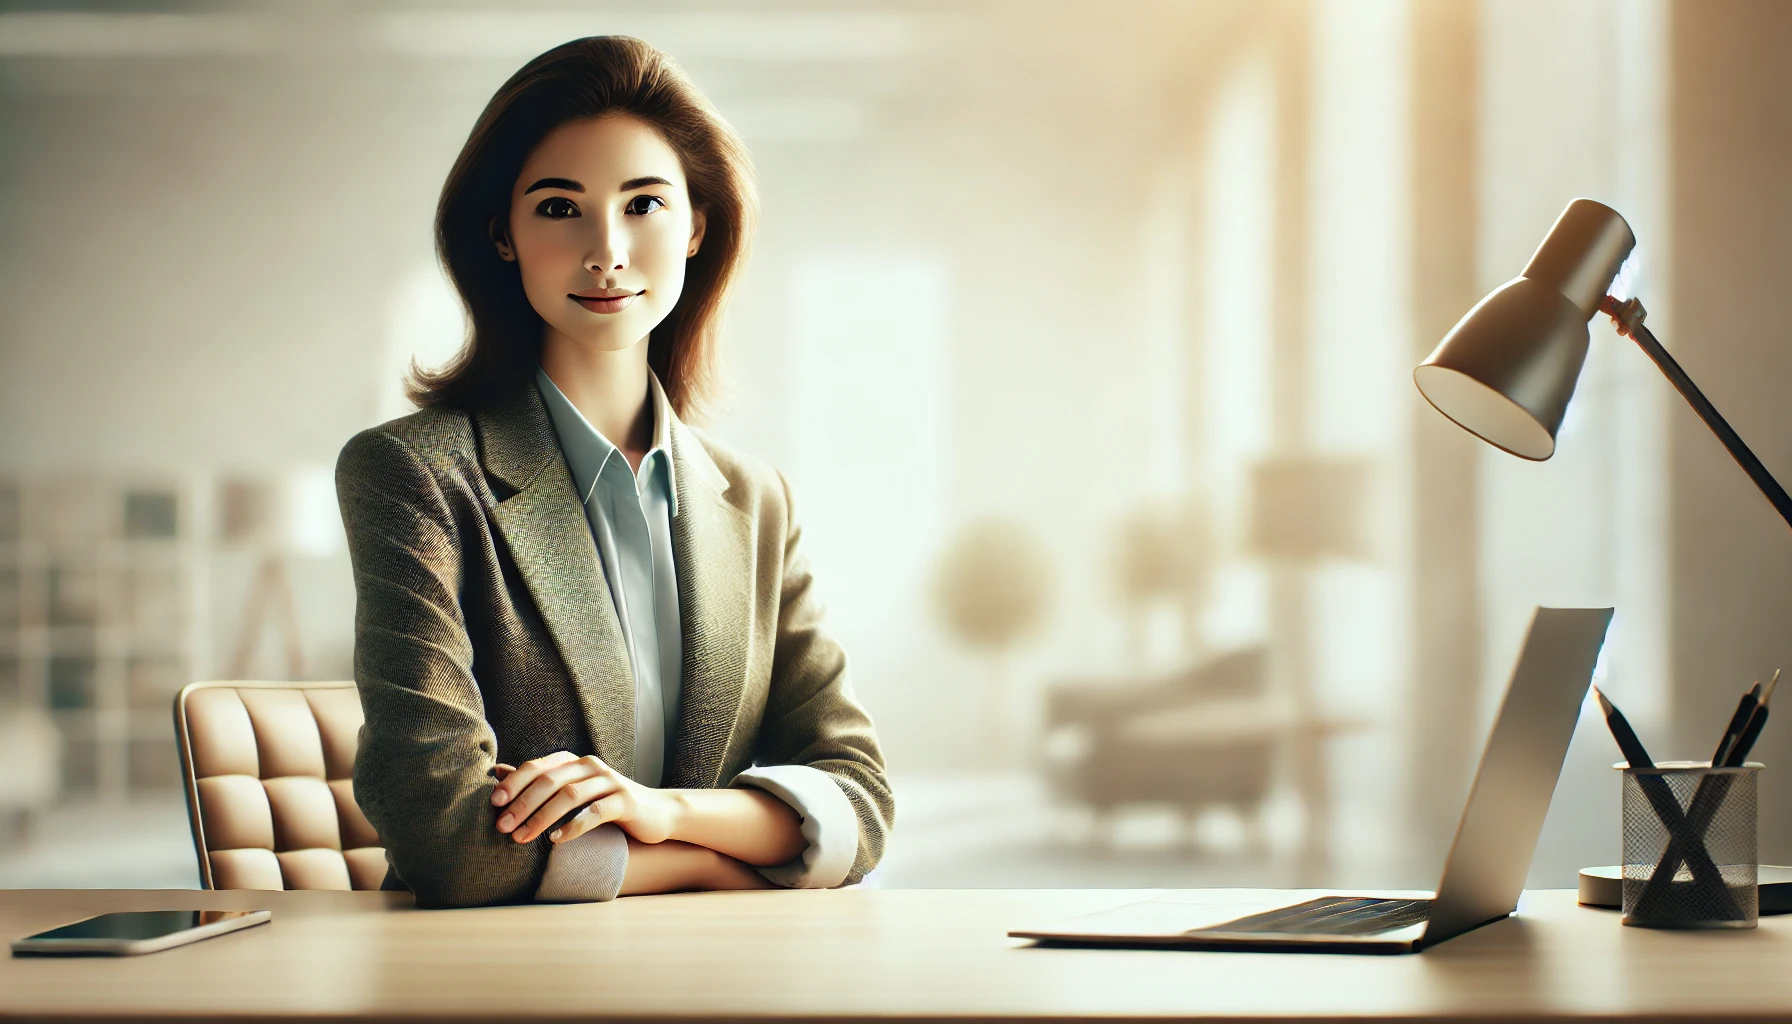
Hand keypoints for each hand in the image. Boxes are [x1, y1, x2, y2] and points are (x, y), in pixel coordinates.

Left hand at [490, 751, 678, 845]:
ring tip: (522, 837)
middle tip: (501, 826)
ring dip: (542, 817)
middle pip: (550, 780)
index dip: (514, 783)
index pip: (538, 767)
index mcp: (574, 762)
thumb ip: (541, 783)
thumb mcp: (573, 791)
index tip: (493, 803)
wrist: (657, 812)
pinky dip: (573, 826)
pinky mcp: (625, 801)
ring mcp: (610, 782)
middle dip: (522, 803)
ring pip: (570, 795)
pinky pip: (595, 812)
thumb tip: (498, 772)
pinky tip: (556, 840)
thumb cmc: (607, 804)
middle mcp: (591, 766)